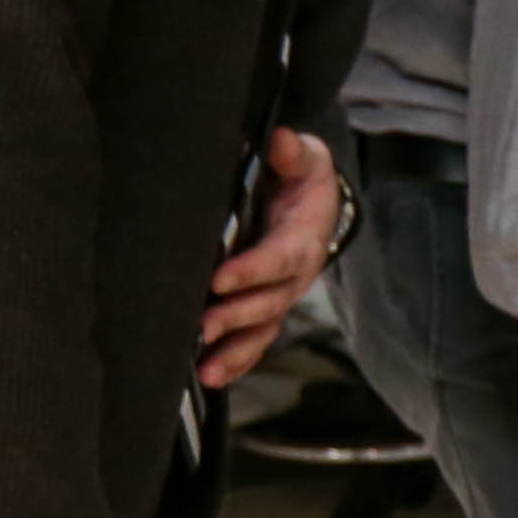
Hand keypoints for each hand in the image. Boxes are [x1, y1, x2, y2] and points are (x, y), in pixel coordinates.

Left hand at [202, 130, 341, 386]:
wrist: (315, 204)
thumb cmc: (301, 178)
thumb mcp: (305, 159)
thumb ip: (292, 153)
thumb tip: (281, 140)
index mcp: (302, 239)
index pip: (279, 258)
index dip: (252, 270)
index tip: (219, 279)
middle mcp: (295, 276)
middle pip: (268, 302)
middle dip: (236, 317)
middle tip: (202, 326)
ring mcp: (280, 297)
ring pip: (261, 330)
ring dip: (234, 351)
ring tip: (203, 370)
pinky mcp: (264, 310)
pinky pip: (254, 342)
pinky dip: (233, 362)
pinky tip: (207, 377)